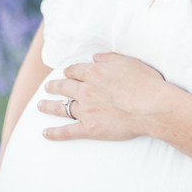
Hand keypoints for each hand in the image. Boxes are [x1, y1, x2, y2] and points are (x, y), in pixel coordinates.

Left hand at [37, 52, 175, 141]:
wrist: (151, 107)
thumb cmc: (145, 83)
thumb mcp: (129, 62)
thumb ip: (109, 58)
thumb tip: (95, 57)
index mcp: (95, 72)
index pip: (75, 70)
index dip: (70, 71)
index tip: (67, 73)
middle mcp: (86, 90)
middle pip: (64, 87)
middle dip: (54, 86)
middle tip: (48, 87)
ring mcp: (86, 110)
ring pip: (61, 107)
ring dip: (48, 106)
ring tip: (40, 105)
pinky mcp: (89, 128)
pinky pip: (67, 131)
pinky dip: (54, 133)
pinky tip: (45, 133)